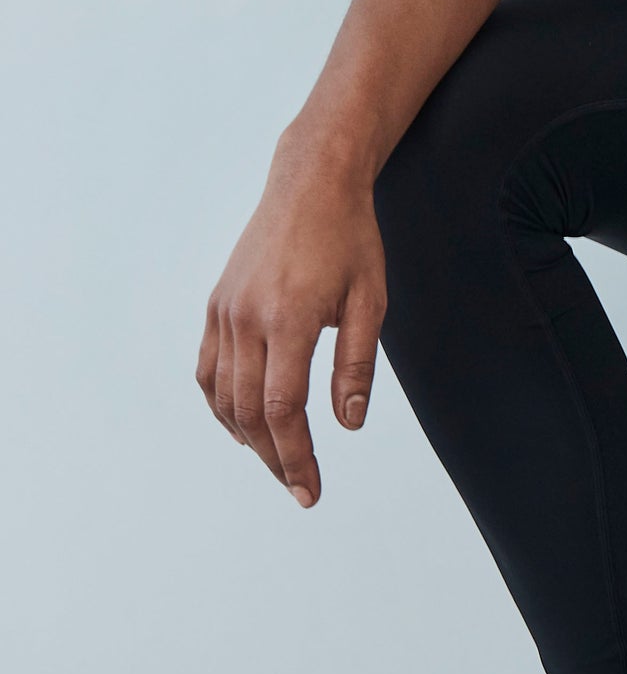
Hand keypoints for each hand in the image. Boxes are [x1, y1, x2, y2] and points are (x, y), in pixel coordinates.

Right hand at [197, 138, 387, 505]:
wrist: (310, 183)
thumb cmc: (350, 239)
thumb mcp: (371, 299)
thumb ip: (356, 365)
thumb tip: (348, 424)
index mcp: (289, 318)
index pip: (283, 409)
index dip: (296, 457)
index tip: (310, 491)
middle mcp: (247, 318)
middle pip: (249, 413)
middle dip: (275, 458)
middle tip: (300, 488)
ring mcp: (225, 312)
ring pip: (223, 396)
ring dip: (247, 438)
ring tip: (278, 462)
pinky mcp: (216, 305)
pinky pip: (209, 370)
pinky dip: (221, 405)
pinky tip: (244, 424)